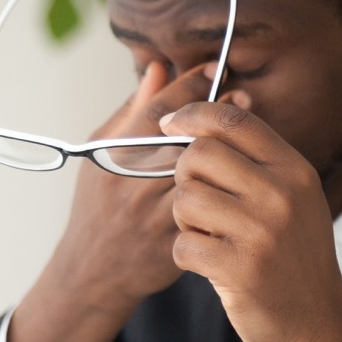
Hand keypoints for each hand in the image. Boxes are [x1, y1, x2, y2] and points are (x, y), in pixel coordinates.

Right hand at [8, 61, 219, 341]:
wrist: (93, 273)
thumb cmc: (98, 205)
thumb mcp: (102, 154)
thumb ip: (132, 111)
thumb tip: (158, 68)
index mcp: (111, 157)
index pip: (156, 110)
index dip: (188, 85)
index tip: (214, 69)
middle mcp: (131, 185)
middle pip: (182, 139)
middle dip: (215, 114)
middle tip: (243, 96)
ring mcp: (153, 216)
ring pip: (199, 175)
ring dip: (226, 150)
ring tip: (248, 132)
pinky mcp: (172, 243)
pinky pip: (207, 211)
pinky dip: (225, 190)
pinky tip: (243, 175)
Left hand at [160, 99, 341, 341]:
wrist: (316, 322)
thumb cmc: (293, 255)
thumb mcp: (294, 198)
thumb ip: (257, 161)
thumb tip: (200, 120)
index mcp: (294, 170)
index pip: (233, 121)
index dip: (193, 114)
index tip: (170, 122)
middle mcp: (282, 194)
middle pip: (200, 155)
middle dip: (186, 177)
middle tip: (199, 203)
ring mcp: (262, 232)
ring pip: (185, 199)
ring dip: (185, 220)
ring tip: (209, 236)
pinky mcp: (241, 269)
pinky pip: (183, 244)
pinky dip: (187, 255)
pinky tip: (209, 264)